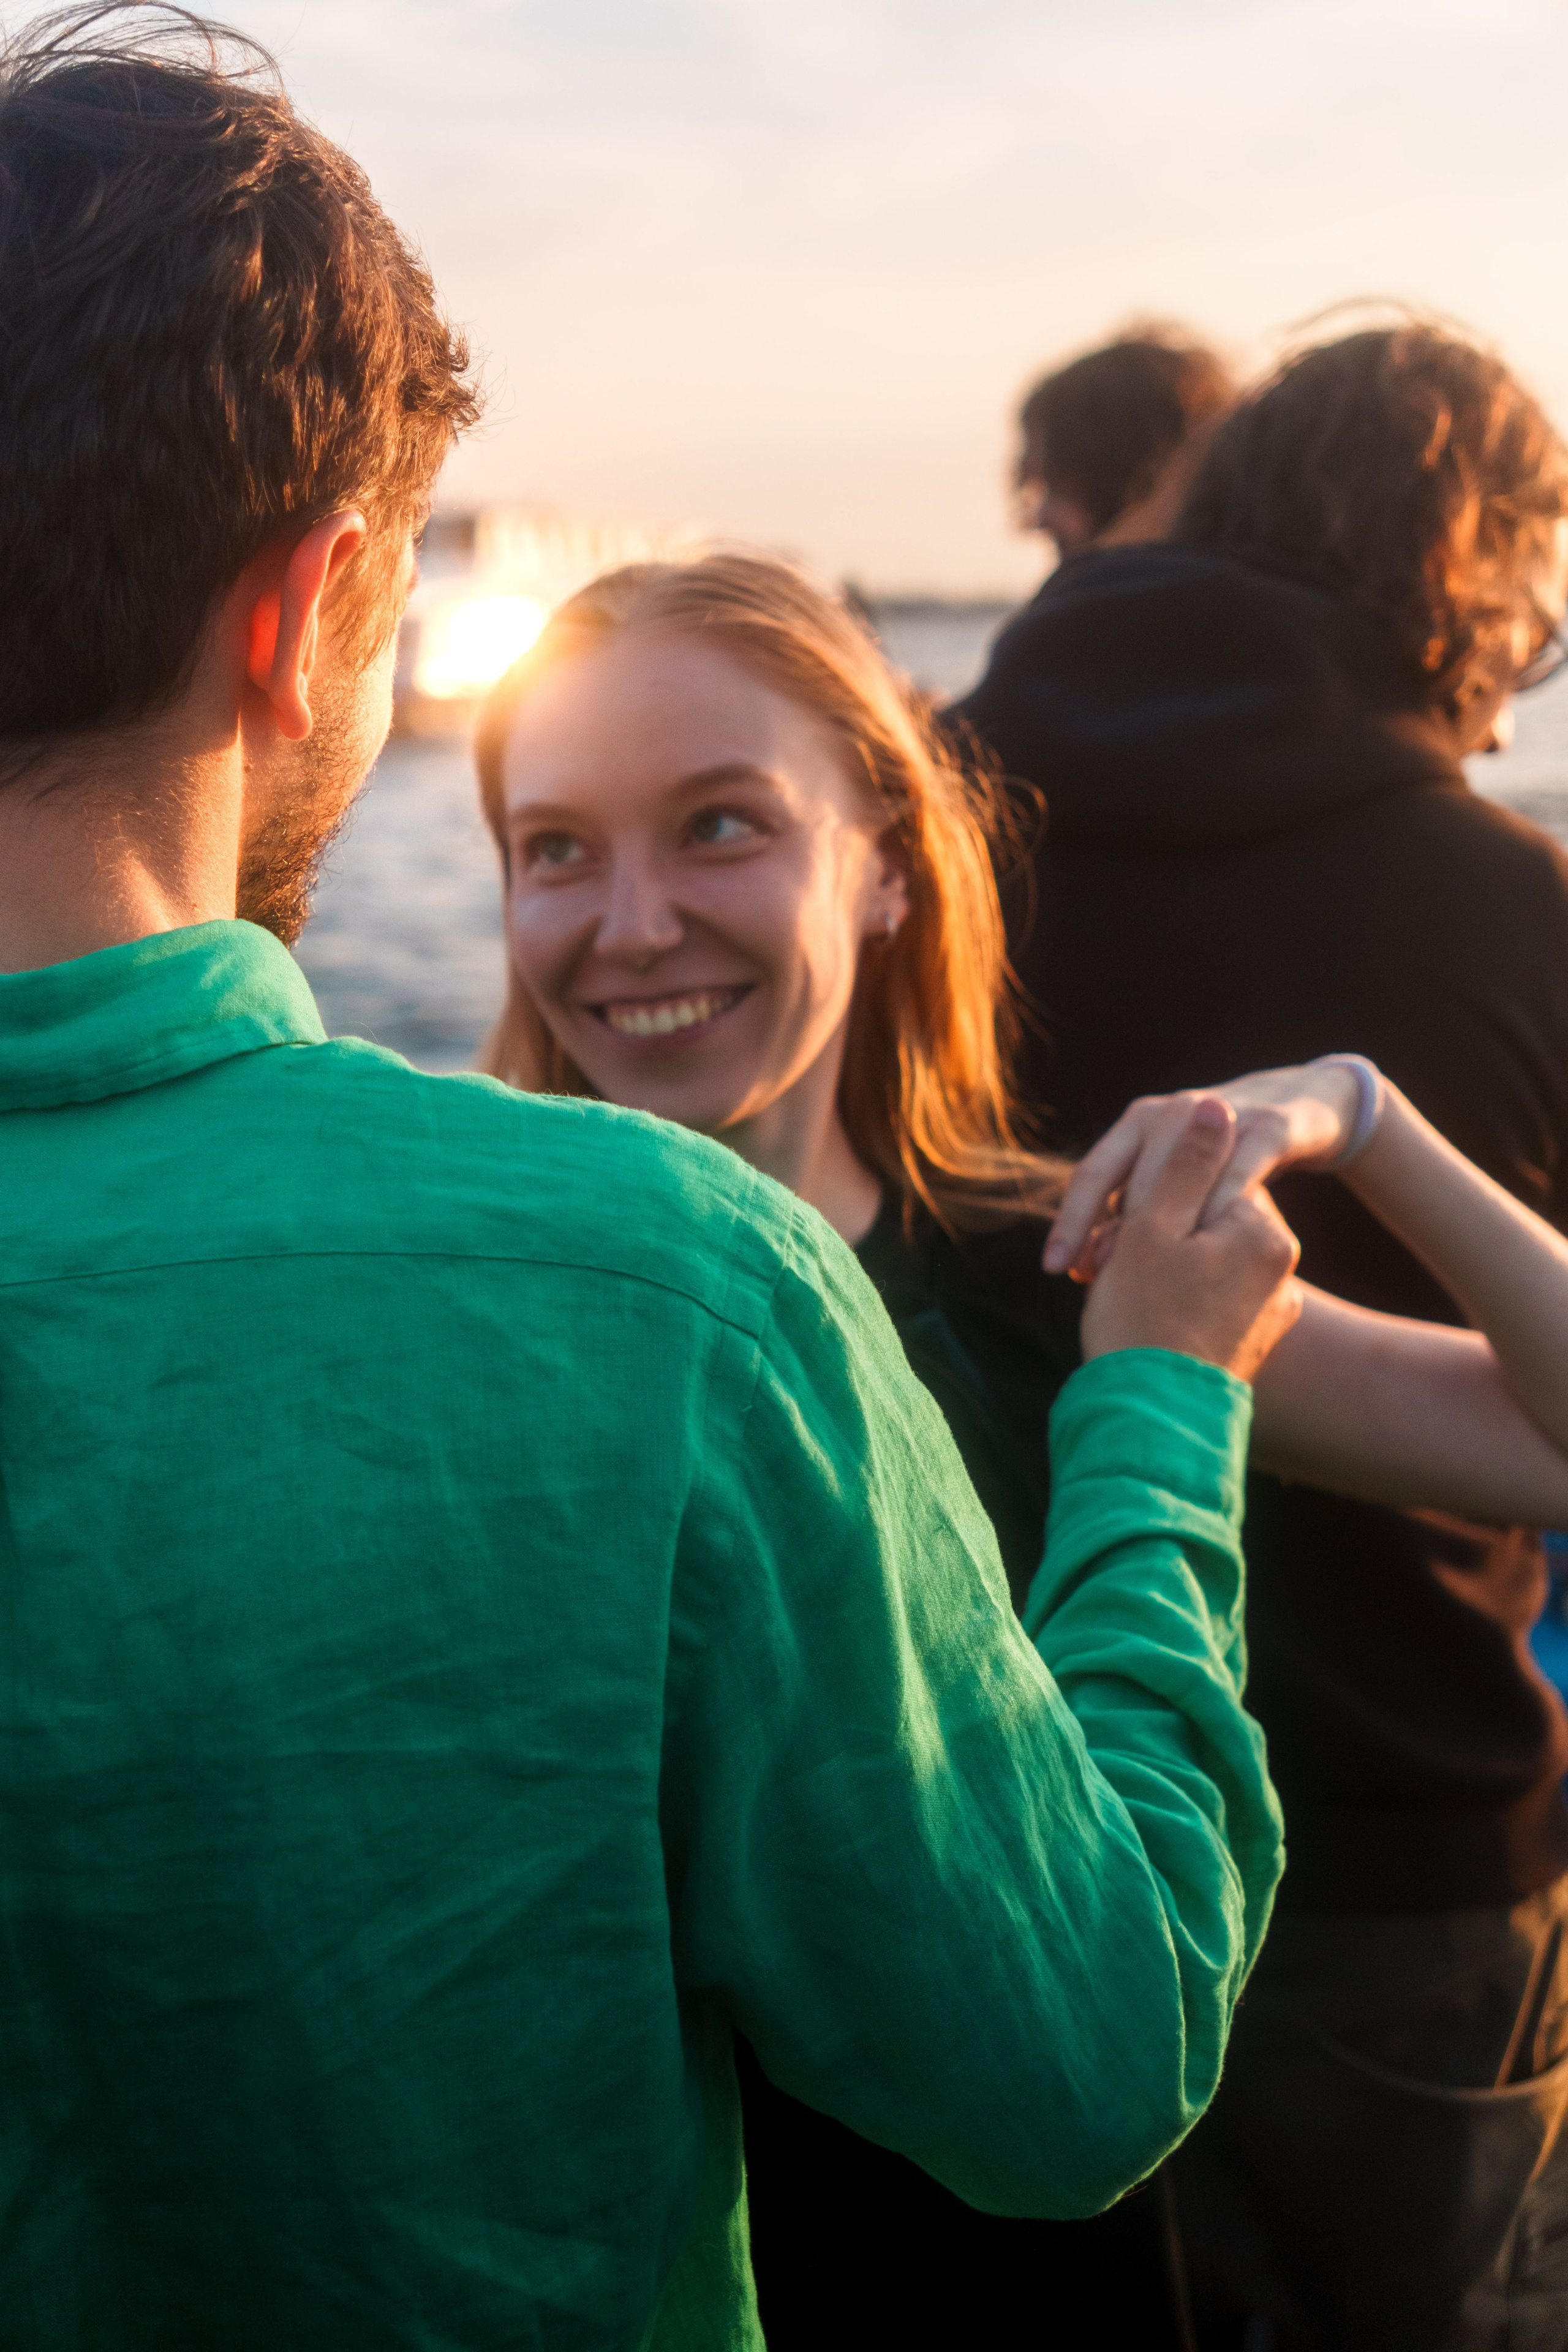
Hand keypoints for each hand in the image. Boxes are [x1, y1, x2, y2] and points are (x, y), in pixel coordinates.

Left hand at [1045, 1061, 1361, 1277]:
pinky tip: (1213, 1249)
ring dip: (1164, 1222)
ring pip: (1181, 1172)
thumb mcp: (1173, 1183)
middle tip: (1097, 1281)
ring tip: (1152, 1272)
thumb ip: (1132, 1214)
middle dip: (1111, 1228)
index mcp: (1138, 1124)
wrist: (1301, 1111)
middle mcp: (1171, 1113)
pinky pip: (1241, 1171)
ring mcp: (1221, 1117)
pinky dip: (1224, 1208)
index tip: (1054, 1270)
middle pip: (1130, 1174)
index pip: (1092, 1175)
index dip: (1070, 1223)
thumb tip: (1085, 1268)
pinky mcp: (1269, 1128)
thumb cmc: (1221, 1160)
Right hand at [1076, 1097, 1302, 1382]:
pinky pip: (1210, 1299)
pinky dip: (1175, 1303)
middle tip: (1101, 1270)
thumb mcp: (1154, 1227)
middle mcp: (1281, 1267)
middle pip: (1201, 1218)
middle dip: (1148, 1233)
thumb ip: (1186, 1163)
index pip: (1198, 1181)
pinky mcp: (1254, 1341)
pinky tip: (1146, 1327)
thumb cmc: (1141, 1321)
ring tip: (1119, 1302)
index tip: (1110, 1241)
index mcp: (1263, 1231)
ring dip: (1156, 1267)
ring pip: (1201, 1258)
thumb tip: (1215, 1104)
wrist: (1148, 1424)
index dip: (1140, 1204)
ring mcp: (1271, 1308)